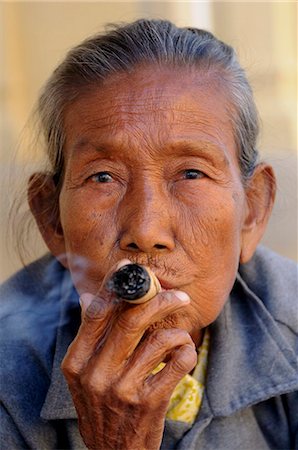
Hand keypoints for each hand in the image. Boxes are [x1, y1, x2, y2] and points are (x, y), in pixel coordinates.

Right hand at [61, 262, 196, 449]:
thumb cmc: (101, 407)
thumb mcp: (83, 374)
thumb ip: (88, 335)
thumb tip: (89, 296)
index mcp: (77, 362)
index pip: (97, 312)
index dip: (116, 285)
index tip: (130, 268)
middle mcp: (97, 374)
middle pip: (131, 319)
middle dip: (159, 299)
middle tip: (177, 295)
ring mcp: (123, 389)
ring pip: (160, 339)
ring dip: (177, 331)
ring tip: (179, 335)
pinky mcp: (150, 402)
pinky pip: (178, 362)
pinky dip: (187, 350)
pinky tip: (184, 353)